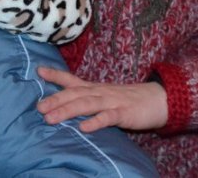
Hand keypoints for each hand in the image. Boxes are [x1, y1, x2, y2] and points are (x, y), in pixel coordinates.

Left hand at [36, 66, 167, 132]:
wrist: (159, 99)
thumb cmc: (129, 100)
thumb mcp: (106, 96)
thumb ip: (88, 98)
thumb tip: (65, 104)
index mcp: (96, 88)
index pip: (73, 80)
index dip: (56, 75)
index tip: (38, 70)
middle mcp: (101, 92)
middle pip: (75, 94)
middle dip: (56, 100)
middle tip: (38, 107)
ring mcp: (113, 101)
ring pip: (87, 104)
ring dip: (67, 110)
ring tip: (51, 119)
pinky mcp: (125, 113)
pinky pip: (108, 117)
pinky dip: (95, 122)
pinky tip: (83, 127)